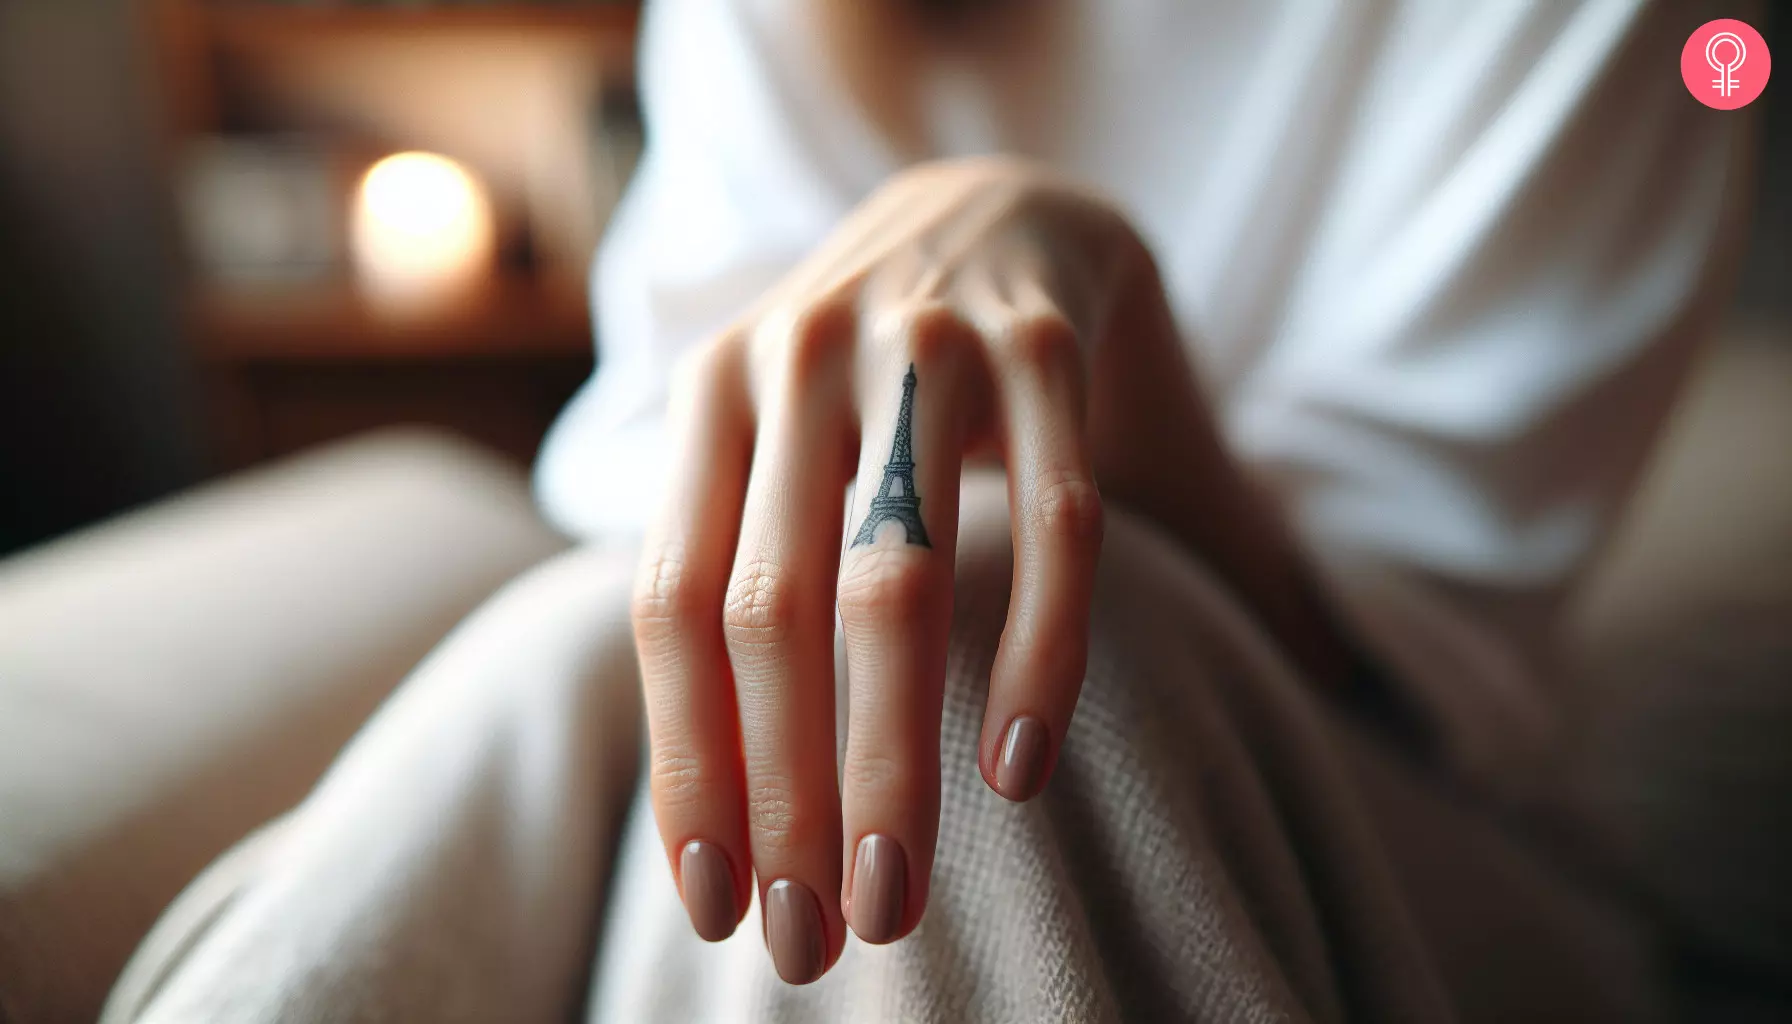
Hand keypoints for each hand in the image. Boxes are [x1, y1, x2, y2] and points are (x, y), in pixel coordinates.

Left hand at [631, 157, 1313, 983]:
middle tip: (814, 938)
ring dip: (887, 757)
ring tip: (897, 895)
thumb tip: (715, 806)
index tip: (713, 904)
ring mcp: (925, 342)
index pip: (671, 607)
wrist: (1007, 201)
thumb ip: (762, 605)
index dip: (684, 764)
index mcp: (714, 394)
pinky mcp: (1048, 341)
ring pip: (895, 576)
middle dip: (783, 794)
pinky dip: (1036, 651)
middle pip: (770, 612)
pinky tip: (1016, 771)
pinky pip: (1052, 522)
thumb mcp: (799, 460)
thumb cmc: (890, 379)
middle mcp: (801, 358)